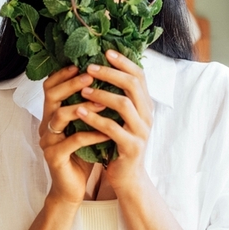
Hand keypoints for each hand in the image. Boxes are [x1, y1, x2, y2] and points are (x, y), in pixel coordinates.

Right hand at [40, 65, 109, 205]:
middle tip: (91, 76)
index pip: (50, 86)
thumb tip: (108, 80)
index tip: (84, 64)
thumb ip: (89, 106)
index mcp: (52, 113)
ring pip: (59, 116)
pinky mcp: (54, 157)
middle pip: (51, 95)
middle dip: (72, 83)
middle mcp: (46, 124)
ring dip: (83, 106)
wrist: (72, 188)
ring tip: (103, 102)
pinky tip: (107, 132)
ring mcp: (48, 140)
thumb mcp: (85, 126)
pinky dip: (92, 134)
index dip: (64, 73)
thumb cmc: (81, 153)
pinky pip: (73, 140)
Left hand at [79, 50, 153, 194]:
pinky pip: (113, 129)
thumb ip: (119, 96)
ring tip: (83, 89)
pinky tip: (81, 112)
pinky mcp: (131, 147)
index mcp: (146, 105)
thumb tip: (102, 68)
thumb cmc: (119, 143)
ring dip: (101, 94)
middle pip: (133, 85)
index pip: (139, 75)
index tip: (106, 51)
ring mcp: (141, 131)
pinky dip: (95, 118)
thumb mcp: (122, 117)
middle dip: (110, 73)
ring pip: (124, 104)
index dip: (124, 62)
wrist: (128, 177)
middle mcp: (147, 115)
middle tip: (90, 67)